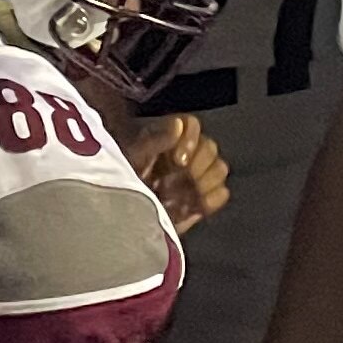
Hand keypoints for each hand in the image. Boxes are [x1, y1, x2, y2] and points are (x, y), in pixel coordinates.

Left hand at [126, 114, 231, 230]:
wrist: (121, 217)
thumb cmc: (123, 180)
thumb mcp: (135, 157)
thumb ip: (157, 139)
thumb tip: (178, 125)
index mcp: (169, 137)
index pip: (191, 125)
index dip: (190, 139)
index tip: (179, 160)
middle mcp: (188, 153)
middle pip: (210, 147)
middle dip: (198, 164)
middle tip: (181, 178)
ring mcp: (198, 177)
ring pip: (219, 168)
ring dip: (206, 181)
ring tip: (186, 194)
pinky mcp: (203, 199)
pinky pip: (221, 194)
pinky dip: (211, 200)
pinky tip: (196, 206)